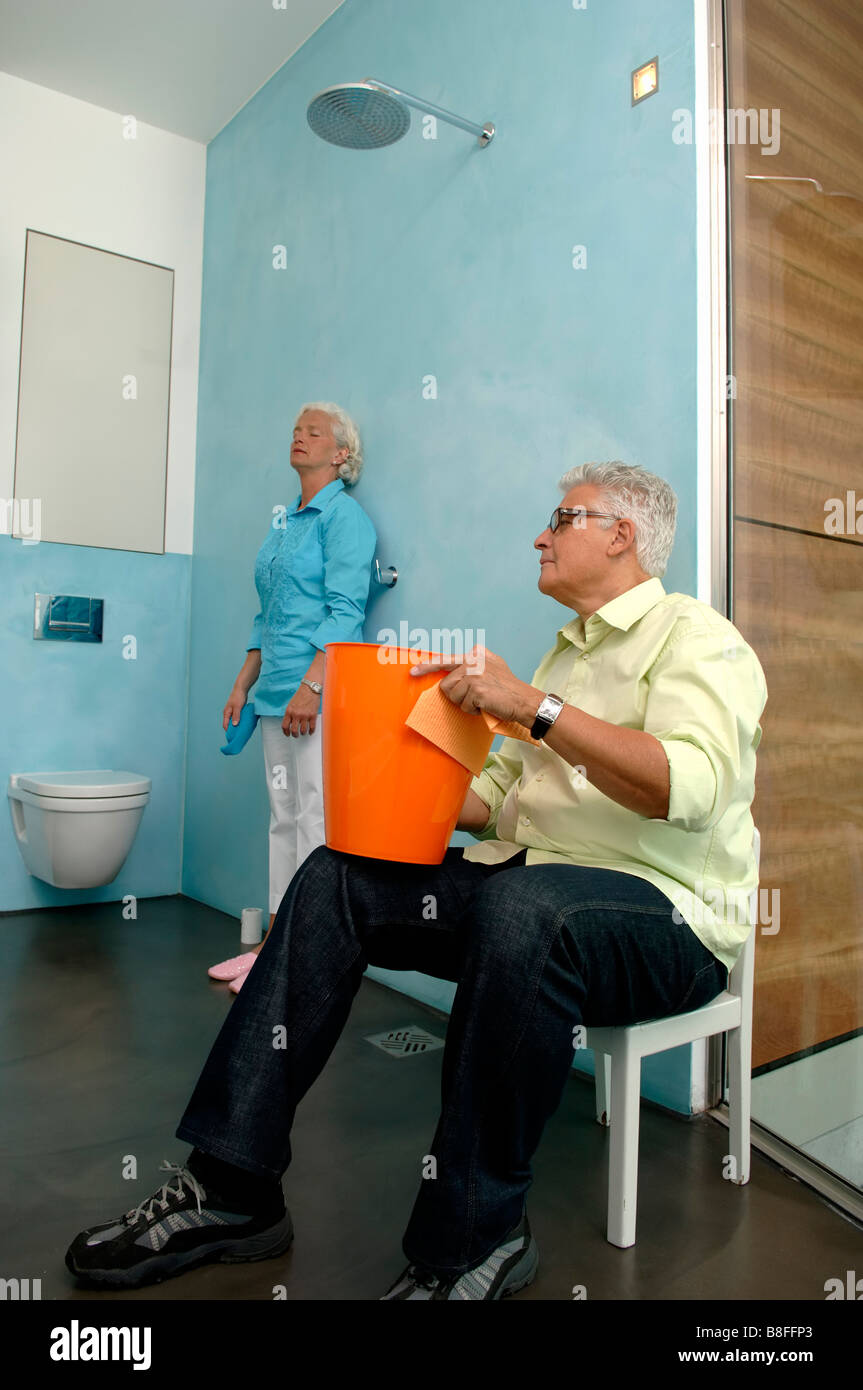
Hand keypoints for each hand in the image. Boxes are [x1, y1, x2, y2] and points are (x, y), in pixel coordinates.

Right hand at [223, 686, 247, 730]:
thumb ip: (236, 716)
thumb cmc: (238, 697)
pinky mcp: (236, 710)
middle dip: (233, 729)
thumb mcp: (237, 707)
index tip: (233, 736)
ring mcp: (232, 712)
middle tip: (238, 734)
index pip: (225, 725)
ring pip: (233, 721)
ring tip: (242, 730)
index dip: (228, 731)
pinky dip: (240, 721)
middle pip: (229, 724)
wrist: (241, 689)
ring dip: (237, 725)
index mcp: (226, 713)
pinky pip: (237, 718)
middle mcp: (228, 713)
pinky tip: (244, 723)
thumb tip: (234, 725)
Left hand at [282, 683, 320, 736]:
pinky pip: (311, 727)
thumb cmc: (300, 695)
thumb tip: (290, 724)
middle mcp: (296, 714)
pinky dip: (311, 731)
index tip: (288, 734)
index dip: (286, 732)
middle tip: (296, 735)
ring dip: (303, 733)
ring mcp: (305, 715)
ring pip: (303, 730)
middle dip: (295, 735)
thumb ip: (290, 714)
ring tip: (303, 732)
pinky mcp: (313, 715)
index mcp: (289, 711)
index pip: (285, 726)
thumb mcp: (291, 704)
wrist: (310, 689)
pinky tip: (310, 731)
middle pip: (294, 730)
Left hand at [410, 645, 538, 726]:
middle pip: (446, 684)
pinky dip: (473, 710)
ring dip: (466, 703)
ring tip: (483, 699)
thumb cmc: (508, 688)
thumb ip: (474, 663)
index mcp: (476, 653)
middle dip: (458, 695)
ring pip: (452, 696)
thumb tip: (454, 672)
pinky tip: (486, 705)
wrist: (524, 700)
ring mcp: (474, 674)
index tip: (413, 671)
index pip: (445, 659)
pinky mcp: (476, 689)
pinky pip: (463, 705)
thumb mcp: (493, 665)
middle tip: (478, 695)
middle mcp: (473, 660)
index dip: (427, 666)